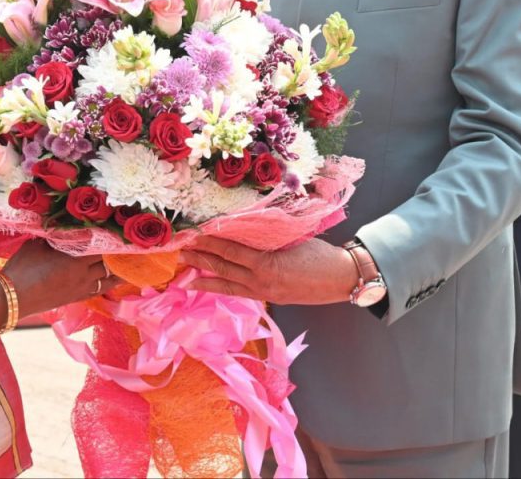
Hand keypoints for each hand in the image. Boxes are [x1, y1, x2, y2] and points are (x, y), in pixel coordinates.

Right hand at [2, 239, 121, 315]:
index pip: (102, 246)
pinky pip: (99, 290)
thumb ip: (56, 235)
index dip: (112, 237)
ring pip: (108, 279)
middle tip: (128, 243)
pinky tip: (114, 279)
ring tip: (131, 262)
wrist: (12, 297)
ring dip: (118, 270)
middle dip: (117, 252)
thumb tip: (65, 226)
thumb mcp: (38, 244)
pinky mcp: (75, 298)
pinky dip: (109, 283)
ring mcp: (81, 288)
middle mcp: (83, 275)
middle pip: (108, 262)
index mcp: (76, 259)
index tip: (121, 229)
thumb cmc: (23, 266)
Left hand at [182, 236, 356, 304]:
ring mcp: (264, 291)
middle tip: (178, 249)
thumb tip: (241, 224)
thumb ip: (266, 235)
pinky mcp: (268, 297)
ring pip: (226, 283)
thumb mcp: (293, 238)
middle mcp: (261, 280)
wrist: (342, 279)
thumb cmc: (321, 254)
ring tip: (182, 271)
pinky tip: (204, 284)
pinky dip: (219, 287)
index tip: (192, 233)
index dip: (209, 242)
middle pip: (223, 267)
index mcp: (267, 263)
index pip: (230, 250)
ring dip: (203, 275)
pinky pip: (237, 292)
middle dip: (199, 258)